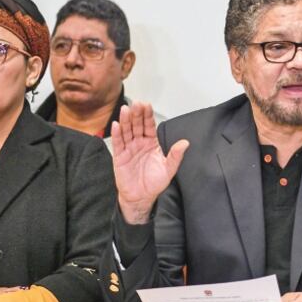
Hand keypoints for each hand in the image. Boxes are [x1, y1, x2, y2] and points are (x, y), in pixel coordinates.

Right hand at [111, 102, 188, 223]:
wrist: (141, 197)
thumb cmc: (154, 183)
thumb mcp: (168, 169)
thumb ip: (176, 156)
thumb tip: (185, 143)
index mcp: (151, 143)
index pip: (149, 126)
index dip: (148, 115)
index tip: (147, 105)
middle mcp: (139, 143)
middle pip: (137, 125)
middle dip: (137, 114)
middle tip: (137, 104)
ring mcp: (129, 149)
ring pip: (127, 131)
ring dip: (126, 120)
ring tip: (125, 110)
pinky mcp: (120, 157)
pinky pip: (118, 143)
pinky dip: (117, 134)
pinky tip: (116, 125)